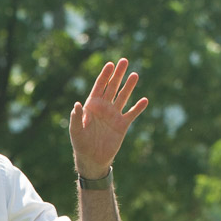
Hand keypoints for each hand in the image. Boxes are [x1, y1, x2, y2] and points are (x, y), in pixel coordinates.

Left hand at [69, 58, 149, 177]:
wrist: (92, 159)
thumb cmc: (81, 144)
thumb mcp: (76, 131)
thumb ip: (76, 118)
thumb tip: (77, 105)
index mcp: (92, 106)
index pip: (99, 86)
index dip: (105, 75)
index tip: (110, 64)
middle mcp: (104, 107)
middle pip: (112, 87)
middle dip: (118, 74)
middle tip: (124, 61)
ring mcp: (114, 115)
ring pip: (123, 97)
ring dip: (129, 86)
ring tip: (135, 75)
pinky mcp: (122, 125)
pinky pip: (132, 113)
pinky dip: (138, 107)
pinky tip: (144, 100)